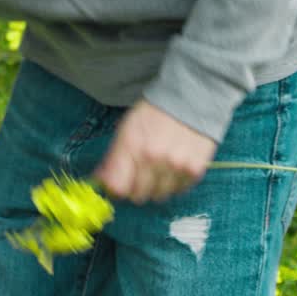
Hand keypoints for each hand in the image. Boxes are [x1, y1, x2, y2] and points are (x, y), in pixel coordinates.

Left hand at [92, 99, 216, 203]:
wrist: (189, 99)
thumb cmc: (154, 114)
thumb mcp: (126, 129)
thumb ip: (113, 158)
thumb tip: (101, 181)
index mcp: (132, 146)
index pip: (117, 187)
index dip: (115, 189)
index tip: (118, 185)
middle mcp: (153, 159)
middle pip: (138, 195)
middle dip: (136, 187)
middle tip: (140, 173)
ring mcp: (175, 166)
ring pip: (159, 196)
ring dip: (157, 186)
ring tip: (160, 166)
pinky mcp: (195, 171)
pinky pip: (179, 191)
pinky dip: (175, 183)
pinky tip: (174, 166)